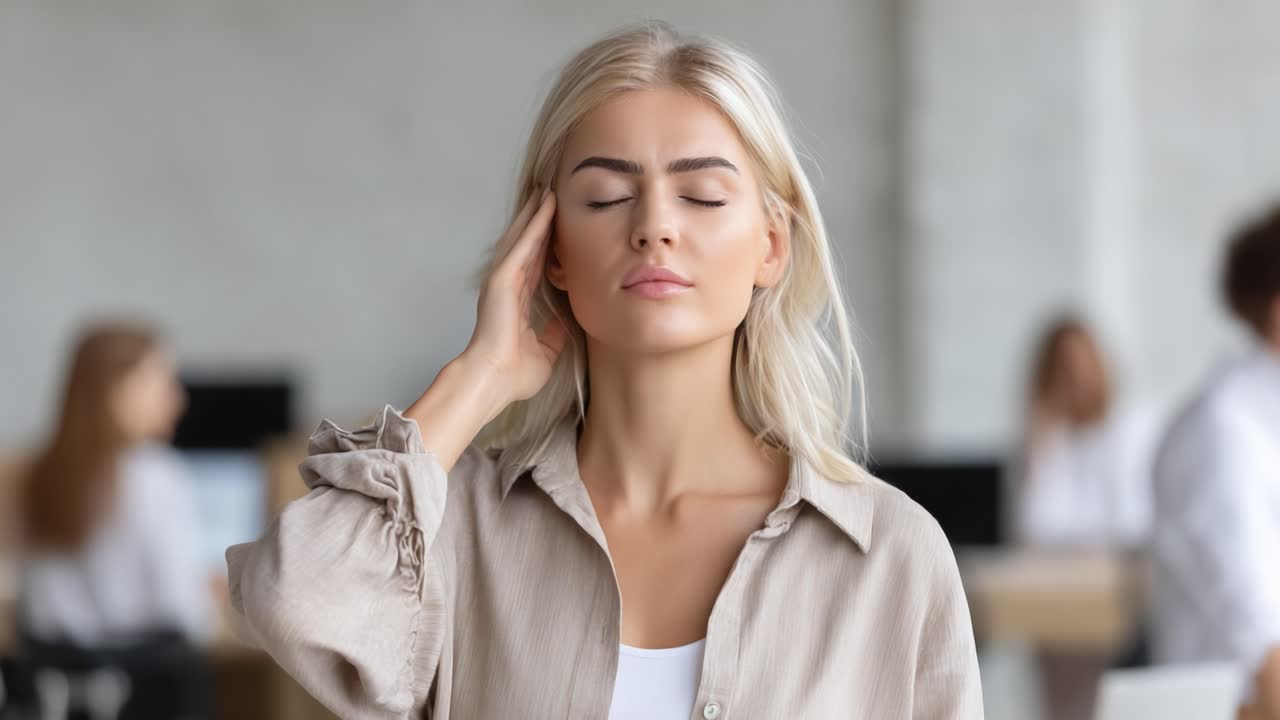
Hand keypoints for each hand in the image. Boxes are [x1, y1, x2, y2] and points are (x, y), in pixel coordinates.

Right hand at [462, 189, 568, 404]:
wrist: (494, 380)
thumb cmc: (514, 374)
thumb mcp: (546, 352)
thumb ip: (555, 335)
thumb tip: (566, 324)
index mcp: (517, 302)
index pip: (535, 266)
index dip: (545, 246)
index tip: (558, 228)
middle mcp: (508, 286)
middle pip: (527, 245)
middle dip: (538, 222)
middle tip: (551, 197)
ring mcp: (503, 279)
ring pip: (523, 237)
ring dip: (535, 214)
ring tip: (548, 192)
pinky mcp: (502, 276)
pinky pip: (523, 243)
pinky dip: (535, 223)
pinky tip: (546, 205)